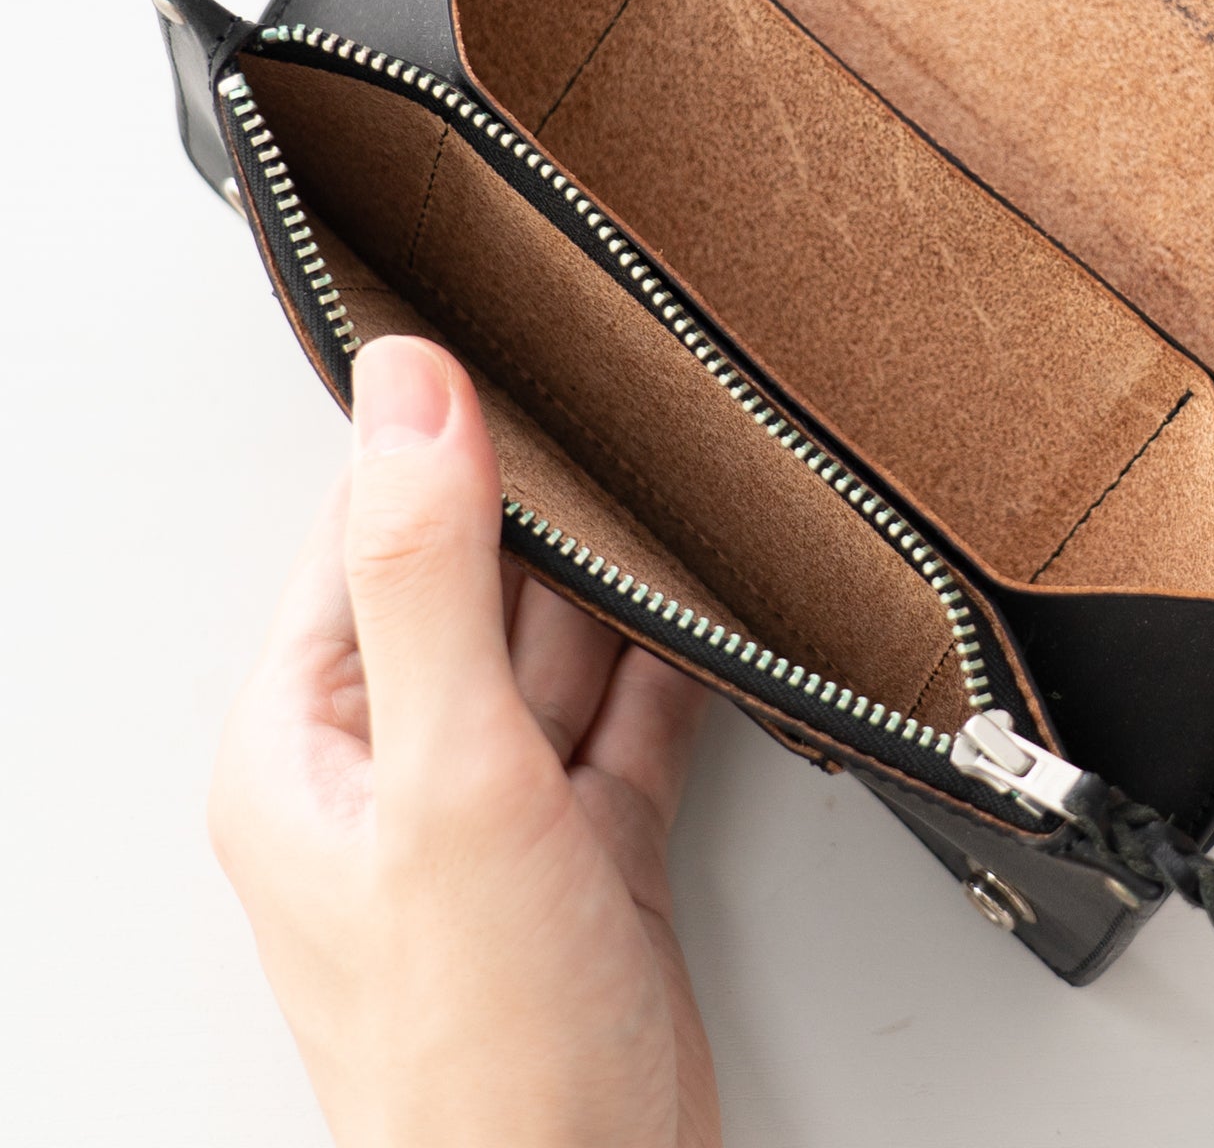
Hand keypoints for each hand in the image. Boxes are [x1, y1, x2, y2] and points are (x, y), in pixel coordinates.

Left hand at [209, 336, 720, 1147]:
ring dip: (624, 588)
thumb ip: (428, 574)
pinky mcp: (588, 841)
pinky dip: (676, 666)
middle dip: (558, 516)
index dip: (436, 438)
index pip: (362, 531)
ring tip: (688, 509)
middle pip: (480, 579)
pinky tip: (716, 616)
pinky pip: (632, 713)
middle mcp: (394, 762)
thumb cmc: (479, 1053)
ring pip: (565, 642)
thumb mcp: (447, 775)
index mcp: (306, 738)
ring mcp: (496, 805)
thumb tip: (410, 395)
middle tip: (634, 427)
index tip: (509, 352)